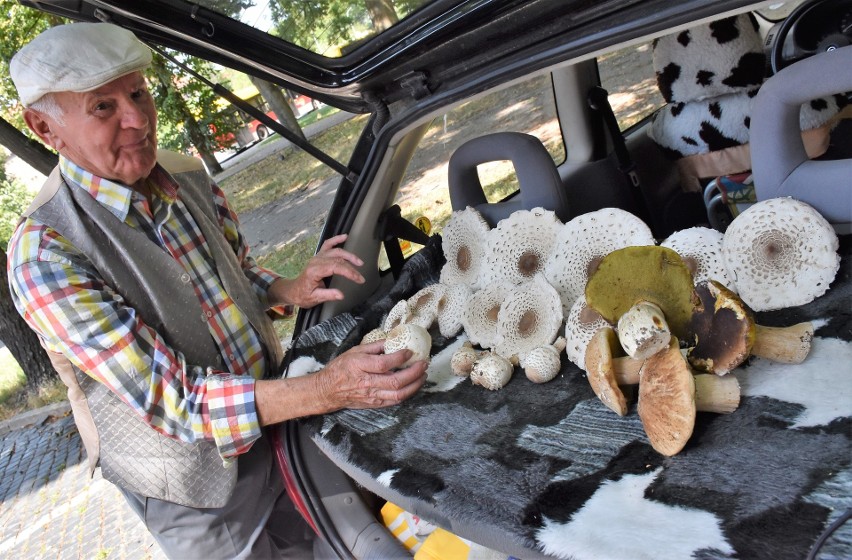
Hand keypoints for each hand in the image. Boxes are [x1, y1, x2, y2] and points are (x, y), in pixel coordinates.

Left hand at [268, 234, 364, 308]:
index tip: (359, 279)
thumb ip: (328, 295)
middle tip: (360, 277)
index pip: (336, 267)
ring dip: (348, 255)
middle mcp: (316, 261)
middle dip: (352, 267)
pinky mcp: (318, 256)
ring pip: (336, 251)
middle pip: (338, 260)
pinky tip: (345, 236)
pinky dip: (336, 239)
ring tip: (359, 262)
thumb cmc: (303, 295)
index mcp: (315, 271)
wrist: (293, 290)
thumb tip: (341, 295)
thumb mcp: (314, 298)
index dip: (349, 272)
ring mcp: (317, 257)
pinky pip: (328, 244)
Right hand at [312, 341, 427, 410]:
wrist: (328, 390)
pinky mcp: (374, 404)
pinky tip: (413, 385)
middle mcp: (367, 383)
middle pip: (395, 381)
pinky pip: (395, 401)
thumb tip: (393, 339)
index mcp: (360, 366)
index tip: (409, 351)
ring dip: (415, 385)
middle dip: (414, 372)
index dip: (399, 357)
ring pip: (398, 394)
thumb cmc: (340, 368)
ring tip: (423, 375)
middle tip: (423, 363)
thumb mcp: (354, 351)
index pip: (384, 364)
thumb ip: (375, 346)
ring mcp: (371, 396)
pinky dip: (407, 394)